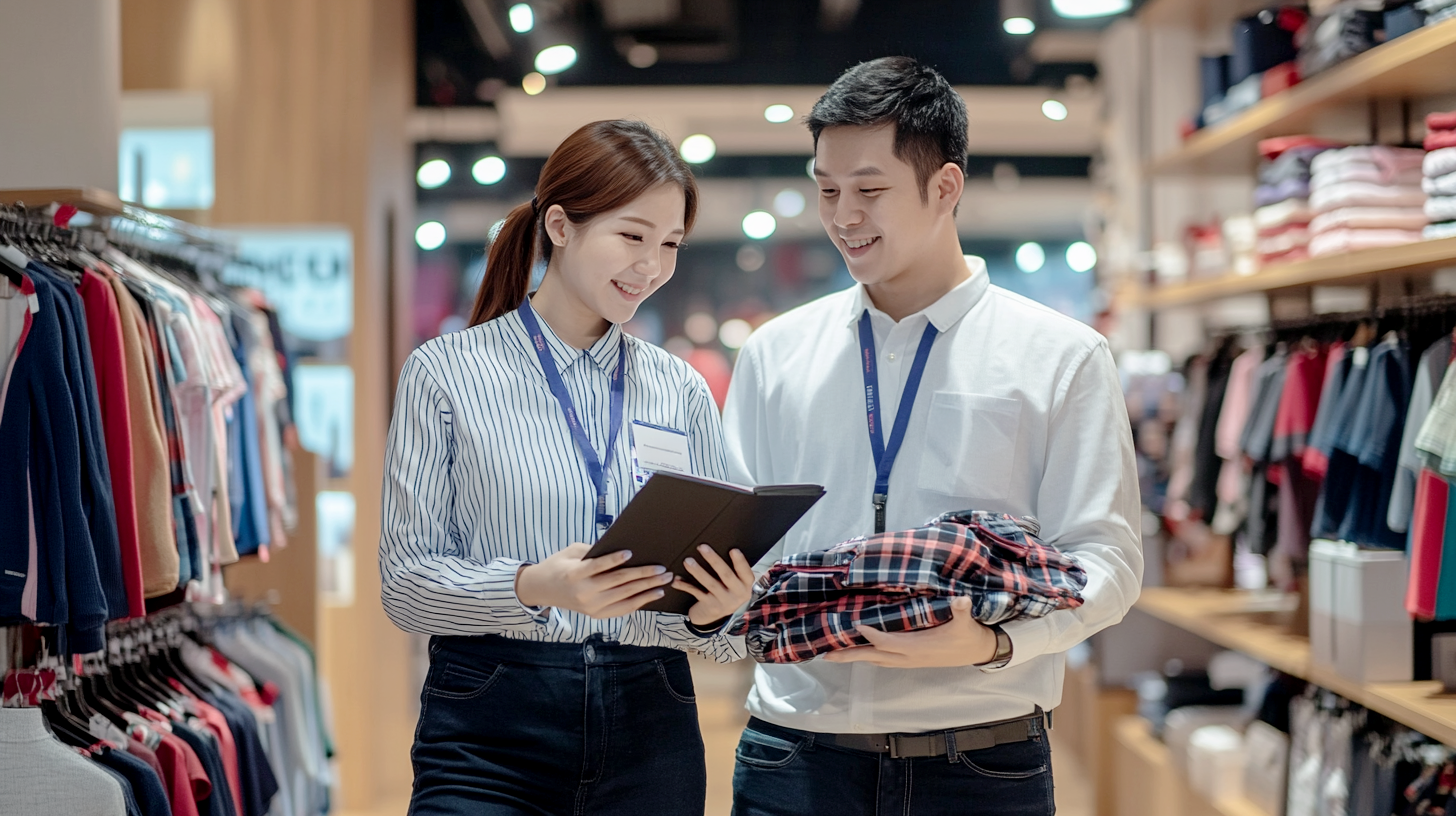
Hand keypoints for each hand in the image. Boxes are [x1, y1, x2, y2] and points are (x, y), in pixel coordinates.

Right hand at [515, 543, 674, 618]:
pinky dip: (640, 602)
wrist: (542, 589)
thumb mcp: (572, 552)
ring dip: (647, 588)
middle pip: (618, 582)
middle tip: (662, 569)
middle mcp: (584, 592)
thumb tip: (623, 551)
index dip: (614, 560)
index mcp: (575, 574)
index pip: (598, 566)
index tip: (631, 553)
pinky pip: (623, 609)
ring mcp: (591, 607)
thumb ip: (595, 552)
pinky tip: (654, 594)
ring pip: (624, 597)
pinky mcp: (596, 615)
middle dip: (643, 575)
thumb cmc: (559, 565)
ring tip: (664, 580)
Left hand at [674, 545, 755, 627]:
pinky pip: (696, 593)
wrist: (716, 616)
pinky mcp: (710, 606)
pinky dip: (685, 585)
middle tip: (702, 547)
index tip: (733, 550)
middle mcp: (737, 594)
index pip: (746, 572)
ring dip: (698, 571)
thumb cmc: (725, 591)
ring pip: (710, 583)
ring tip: (688, 561)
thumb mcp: (735, 583)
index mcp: (745, 585)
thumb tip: (720, 546)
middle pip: (726, 575)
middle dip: (713, 560)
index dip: (740, 561)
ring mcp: (723, 601)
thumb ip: (733, 569)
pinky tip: (677, 580)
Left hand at [822, 597, 998, 668]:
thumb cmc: (968, 635)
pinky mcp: (909, 660)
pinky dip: (868, 656)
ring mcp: (908, 660)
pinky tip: (858, 651)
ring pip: (876, 660)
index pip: (888, 642)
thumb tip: (961, 600)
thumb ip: (961, 611)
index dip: (872, 636)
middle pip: (873, 656)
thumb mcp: (966, 622)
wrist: (977, 651)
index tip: (856, 625)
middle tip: (826, 655)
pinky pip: (883, 660)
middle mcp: (908, 657)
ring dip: (855, 657)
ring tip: (833, 654)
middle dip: (850, 655)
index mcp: (917, 648)